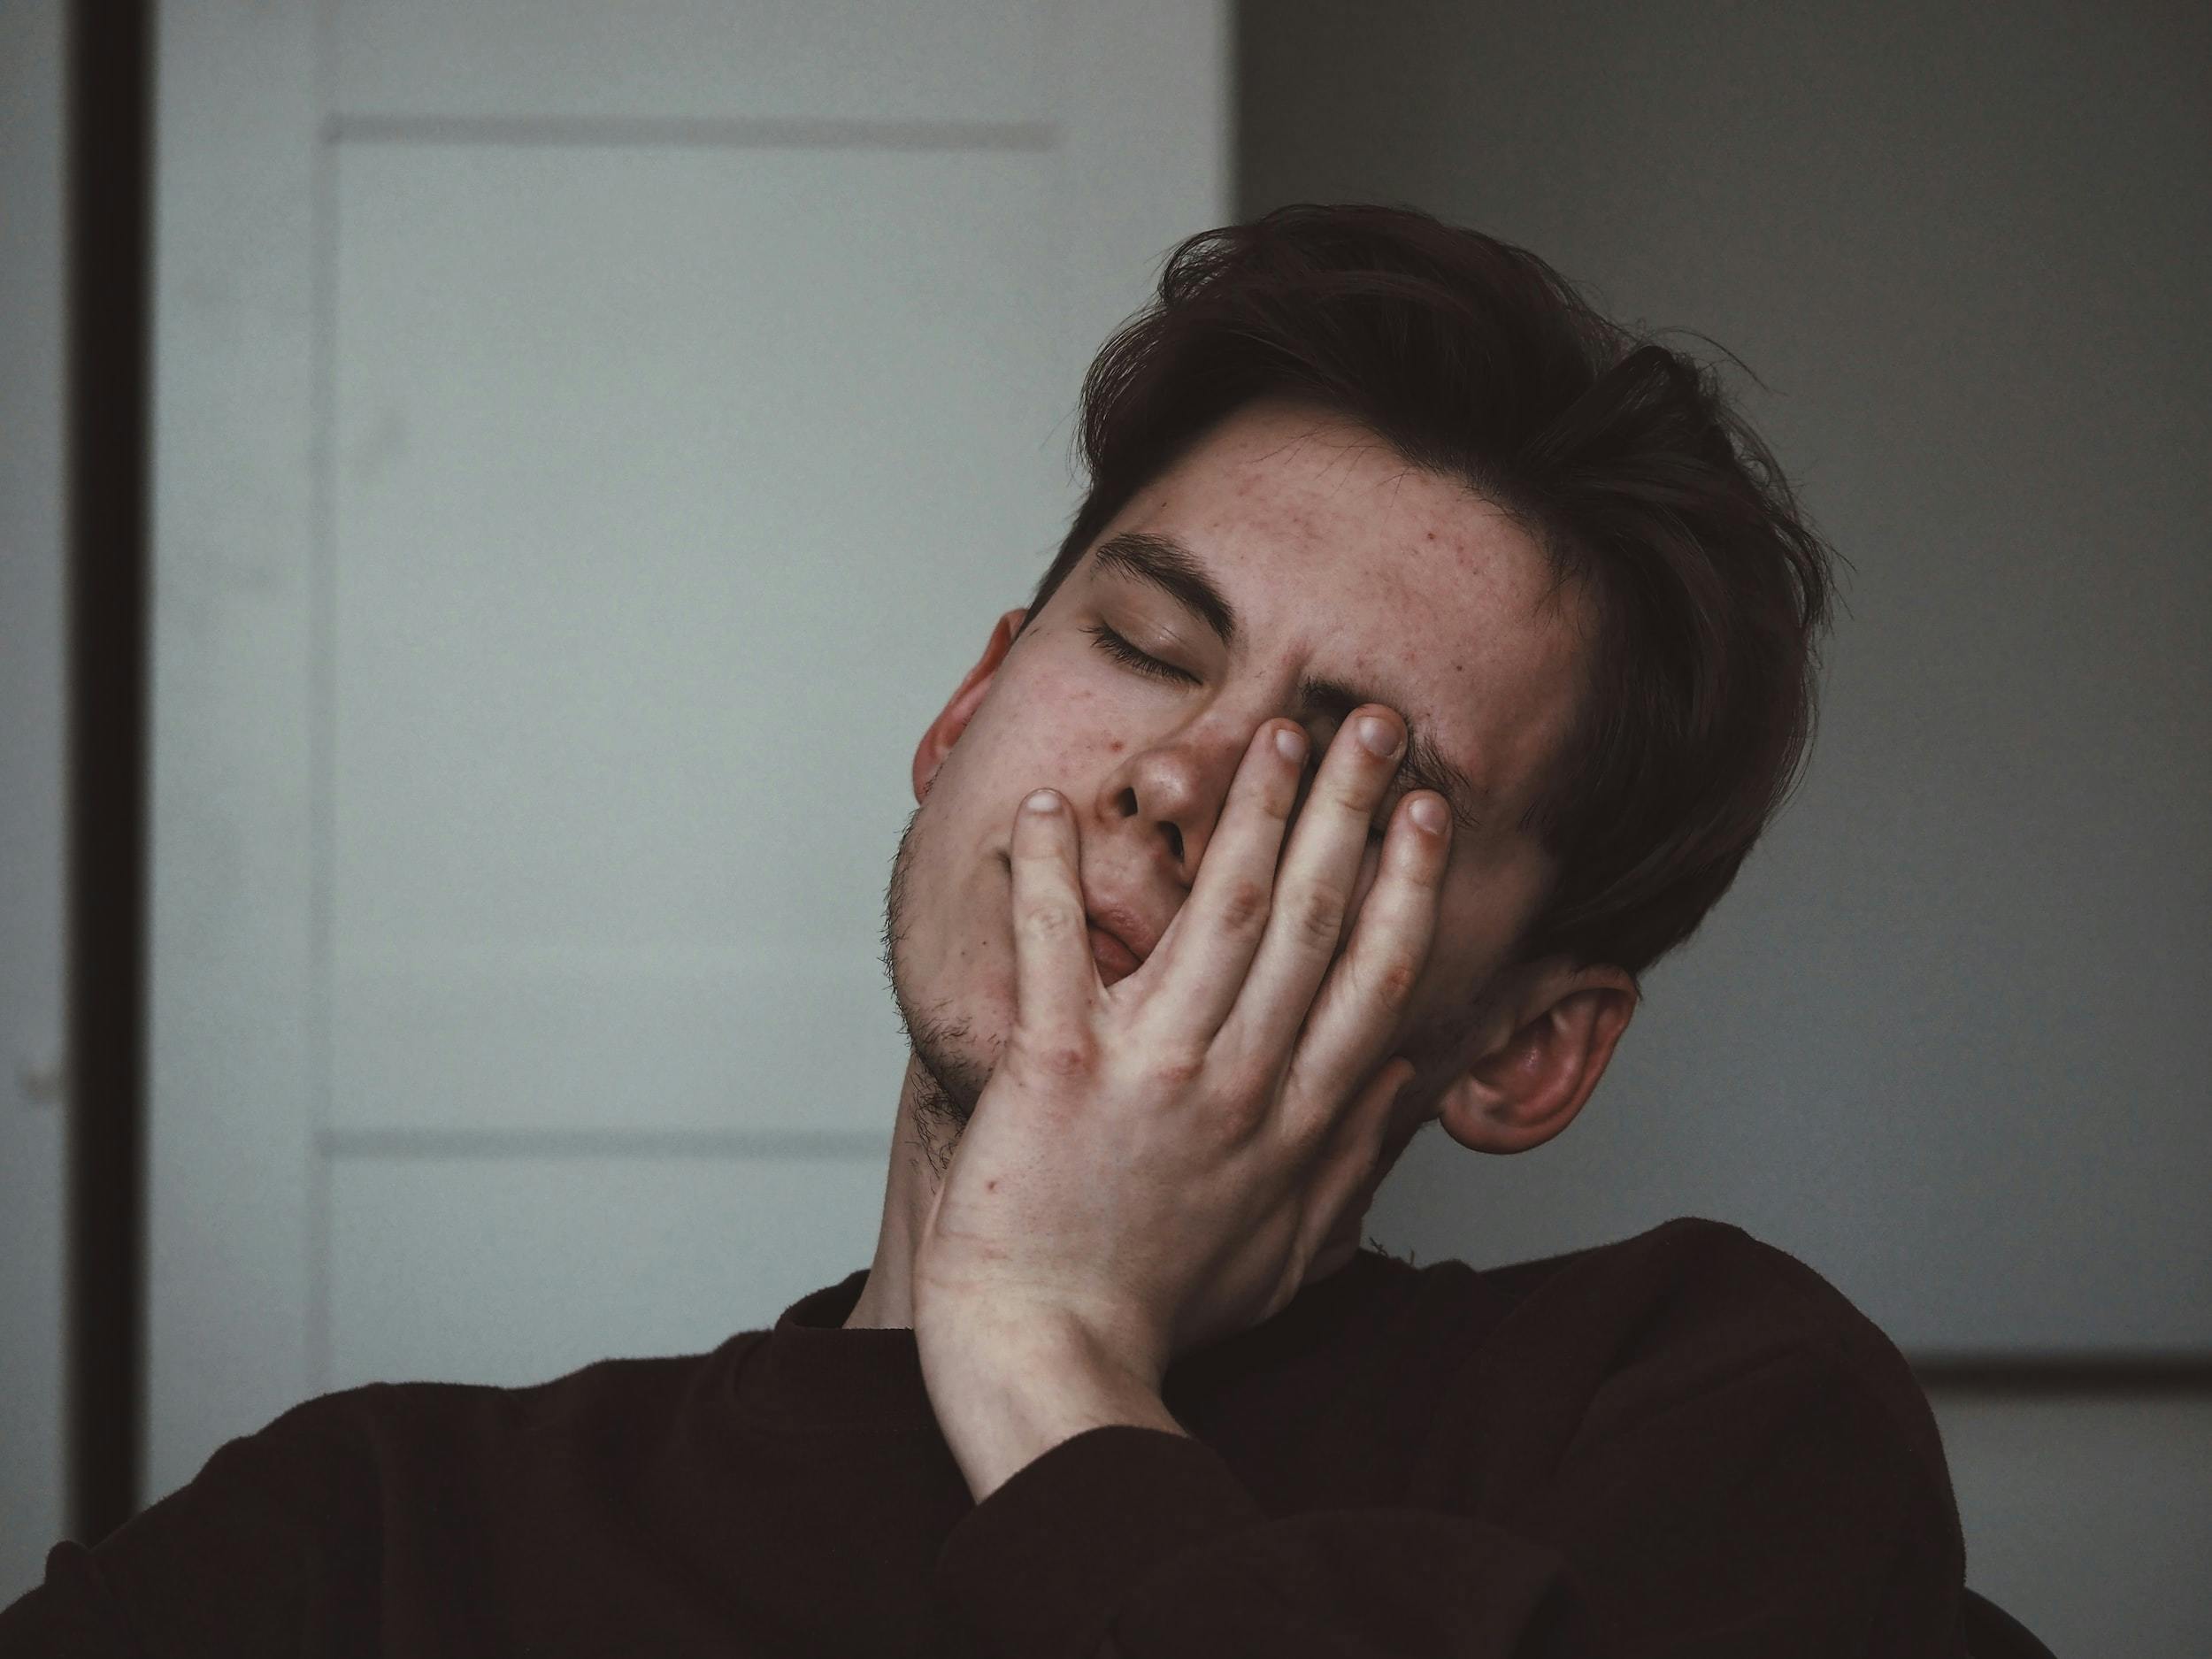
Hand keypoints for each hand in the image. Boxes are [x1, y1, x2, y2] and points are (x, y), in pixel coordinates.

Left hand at [911, 706, 1450, 1395]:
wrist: (1052, 1360)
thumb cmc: (1159, 1312)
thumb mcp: (1288, 1254)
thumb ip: (1351, 1164)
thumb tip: (1405, 1084)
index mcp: (1296, 1120)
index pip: (1374, 975)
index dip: (1407, 883)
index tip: (1428, 811)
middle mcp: (1239, 1080)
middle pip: (1313, 918)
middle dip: (1349, 808)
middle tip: (1372, 724)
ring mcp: (1152, 1070)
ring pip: (1219, 912)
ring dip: (1250, 812)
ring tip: (1273, 733)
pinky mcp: (1056, 1070)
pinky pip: (1054, 950)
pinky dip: (1046, 876)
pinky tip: (1047, 806)